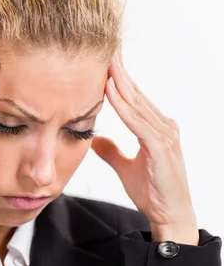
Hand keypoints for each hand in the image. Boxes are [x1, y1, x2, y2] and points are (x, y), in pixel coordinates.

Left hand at [90, 43, 198, 241]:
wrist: (170, 217)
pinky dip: (123, 106)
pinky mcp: (161, 148)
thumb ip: (112, 152)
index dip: (119, 79)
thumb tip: (94, 139)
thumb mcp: (126, 168)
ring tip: (104, 62)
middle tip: (105, 48)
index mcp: (156, 129)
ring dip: (120, 82)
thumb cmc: (153, 193)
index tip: (105, 60)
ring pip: (137, 103)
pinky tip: (110, 91)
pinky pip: (138, 122)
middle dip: (120, 71)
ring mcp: (164, 136)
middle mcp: (163, 127)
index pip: (134, 98)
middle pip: (137, 94)